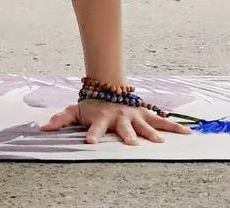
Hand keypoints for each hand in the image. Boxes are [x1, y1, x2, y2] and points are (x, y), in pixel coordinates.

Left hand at [41, 98, 190, 144]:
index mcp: (101, 119)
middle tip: (132, 143)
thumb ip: (60, 119)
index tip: (89, 143)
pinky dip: (173, 127)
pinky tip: (186, 134)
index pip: (95, 128)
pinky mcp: (145, 114)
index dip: (92, 135)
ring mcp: (134, 115)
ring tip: (160, 143)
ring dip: (152, 133)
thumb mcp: (74, 111)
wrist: (107, 87)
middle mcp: (119, 118)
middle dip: (128, 135)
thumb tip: (42, 127)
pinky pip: (161, 121)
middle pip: (124, 128)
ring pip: (145, 125)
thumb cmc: (90, 104)